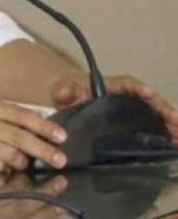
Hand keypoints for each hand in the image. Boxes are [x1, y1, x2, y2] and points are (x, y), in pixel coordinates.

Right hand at [0, 99, 68, 172]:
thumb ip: (1, 114)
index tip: (60, 136)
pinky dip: (4, 169)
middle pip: (23, 137)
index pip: (23, 115)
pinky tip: (2, 167)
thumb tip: (28, 123)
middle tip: (59, 158)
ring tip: (25, 164)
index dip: (44, 126)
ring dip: (23, 162)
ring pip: (13, 155)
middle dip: (45, 150)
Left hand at [49, 72, 177, 143]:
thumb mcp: (61, 90)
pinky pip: (148, 123)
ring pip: (151, 112)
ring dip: (167, 122)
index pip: (125, 83)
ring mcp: (125, 107)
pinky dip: (161, 131)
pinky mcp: (126, 119)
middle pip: (146, 100)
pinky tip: (172, 143)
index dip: (137, 88)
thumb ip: (65, 91)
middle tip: (177, 123)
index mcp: (105, 86)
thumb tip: (73, 94)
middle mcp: (121, 94)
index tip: (149, 93)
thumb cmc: (64, 91)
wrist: (63, 95)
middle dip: (163, 110)